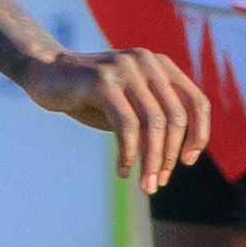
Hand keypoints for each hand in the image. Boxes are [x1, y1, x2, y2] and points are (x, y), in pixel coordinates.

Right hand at [19, 46, 212, 183]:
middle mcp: (147, 62)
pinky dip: (128, 153)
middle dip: (168, 156)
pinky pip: (126, 125)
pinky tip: (123, 170)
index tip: (186, 162)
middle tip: (157, 182)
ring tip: (144, 184)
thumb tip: (176, 159)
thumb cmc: (91, 97)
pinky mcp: (102, 80)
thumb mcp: (129, 106)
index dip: (198, 135)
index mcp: (161, 65)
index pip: (197, 102)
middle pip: (174, 117)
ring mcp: (125, 68)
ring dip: (151, 161)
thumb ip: (153, 121)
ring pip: (152, 123)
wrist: (47, 75)